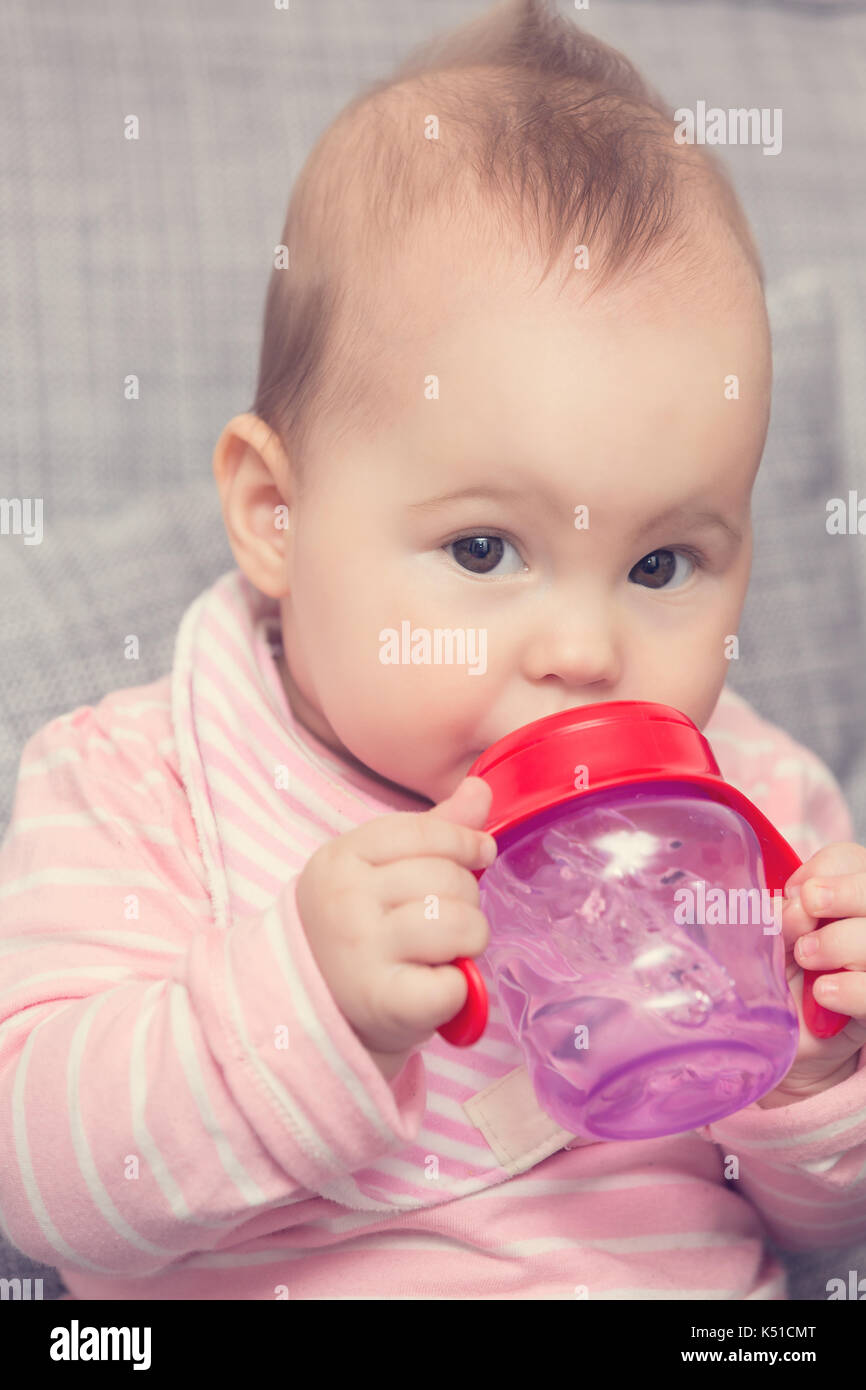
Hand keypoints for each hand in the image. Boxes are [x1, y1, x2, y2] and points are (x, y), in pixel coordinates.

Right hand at [295, 776, 494, 1076]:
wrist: (319, 1009)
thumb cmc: (362, 929)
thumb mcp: (381, 871)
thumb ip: (434, 829)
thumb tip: (481, 789)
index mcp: (340, 859)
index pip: (424, 832)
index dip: (464, 842)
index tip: (480, 854)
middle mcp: (344, 900)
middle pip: (448, 878)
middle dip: (466, 899)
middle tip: (445, 920)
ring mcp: (360, 950)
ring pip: (458, 924)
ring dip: (470, 940)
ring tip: (447, 951)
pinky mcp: (384, 1001)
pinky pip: (455, 983)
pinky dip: (461, 988)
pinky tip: (439, 985)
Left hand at [760, 841, 865, 1103]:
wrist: (789, 1034)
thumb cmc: (780, 971)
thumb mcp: (774, 936)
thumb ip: (782, 914)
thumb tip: (789, 906)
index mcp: (846, 895)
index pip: (850, 859)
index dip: (823, 869)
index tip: (794, 894)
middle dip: (838, 893)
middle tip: (807, 910)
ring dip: (837, 942)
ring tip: (806, 956)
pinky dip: (848, 988)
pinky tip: (822, 992)